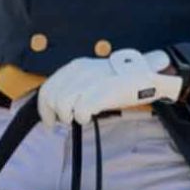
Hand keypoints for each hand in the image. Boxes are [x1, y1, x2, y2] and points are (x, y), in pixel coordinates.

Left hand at [36, 47, 183, 126]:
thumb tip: (55, 104)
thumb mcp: (91, 76)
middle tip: (63, 122)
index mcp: (75, 67)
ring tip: (79, 117)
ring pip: (62, 105)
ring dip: (68, 116)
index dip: (43, 108)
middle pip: (52, 98)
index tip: (48, 121)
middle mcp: (80, 71)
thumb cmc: (118, 81)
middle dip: (54, 114)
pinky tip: (89, 117)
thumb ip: (73, 86)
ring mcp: (90, 81)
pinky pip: (80, 111)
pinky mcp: (102, 92)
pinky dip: (82, 118)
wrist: (146, 77)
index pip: (47, 88)